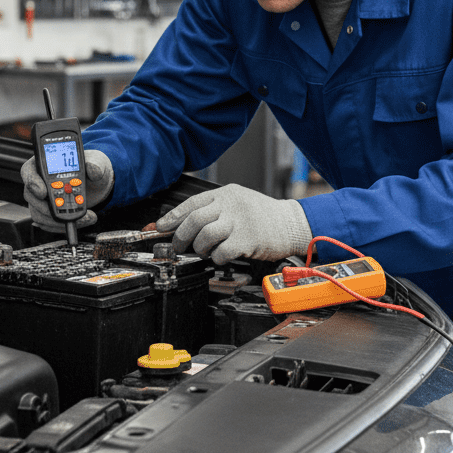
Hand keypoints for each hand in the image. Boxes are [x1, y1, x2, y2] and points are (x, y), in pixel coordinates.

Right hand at [21, 148, 113, 233]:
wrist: (96, 185)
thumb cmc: (91, 167)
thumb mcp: (96, 161)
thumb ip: (95, 164)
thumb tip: (93, 170)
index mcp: (45, 163)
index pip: (29, 171)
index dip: (32, 182)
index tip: (43, 192)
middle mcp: (39, 181)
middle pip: (31, 196)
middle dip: (47, 207)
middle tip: (65, 210)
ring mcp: (41, 199)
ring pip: (38, 213)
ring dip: (57, 220)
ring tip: (82, 218)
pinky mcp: (47, 213)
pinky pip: (47, 224)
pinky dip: (62, 226)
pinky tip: (81, 222)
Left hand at [156, 183, 312, 264]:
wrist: (292, 224)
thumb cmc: (264, 216)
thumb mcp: (238, 202)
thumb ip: (214, 210)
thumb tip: (184, 224)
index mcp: (225, 193)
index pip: (191, 203)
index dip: (172, 217)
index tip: (159, 227)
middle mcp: (231, 204)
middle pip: (194, 220)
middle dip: (180, 237)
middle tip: (178, 247)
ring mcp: (239, 221)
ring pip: (205, 236)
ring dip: (199, 248)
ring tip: (204, 251)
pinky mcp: (247, 239)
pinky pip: (221, 252)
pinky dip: (216, 258)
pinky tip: (221, 257)